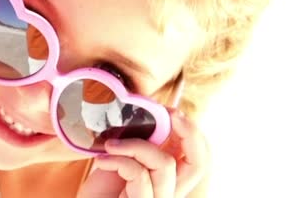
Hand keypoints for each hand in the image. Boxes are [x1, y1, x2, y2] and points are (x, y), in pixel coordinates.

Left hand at [77, 110, 208, 197]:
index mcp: (167, 177)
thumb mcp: (122, 158)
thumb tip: (145, 114)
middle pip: (199, 164)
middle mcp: (169, 191)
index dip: (192, 132)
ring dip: (136, 145)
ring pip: (165, 163)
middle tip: (167, 113)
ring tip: (109, 145)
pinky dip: (119, 160)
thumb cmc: (101, 190)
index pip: (197, 157)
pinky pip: (140, 175)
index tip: (170, 111)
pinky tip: (101, 160)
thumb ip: (139, 144)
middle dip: (189, 132)